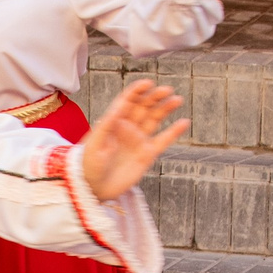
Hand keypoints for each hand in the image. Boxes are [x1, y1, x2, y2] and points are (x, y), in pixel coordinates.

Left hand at [80, 79, 187, 200]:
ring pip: (155, 119)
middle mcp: (127, 127)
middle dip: (155, 96)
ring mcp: (138, 140)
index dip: (138, 90)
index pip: (127, 100)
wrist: (93, 188)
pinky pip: (163, 141)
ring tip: (177, 99)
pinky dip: (173, 132)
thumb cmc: (88, 164)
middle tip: (167, 90)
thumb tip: (120, 107)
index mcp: (113, 121)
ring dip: (166, 108)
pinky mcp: (147, 154)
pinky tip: (184, 122)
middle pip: (144, 106)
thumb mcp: (94, 143)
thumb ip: (107, 125)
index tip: (148, 83)